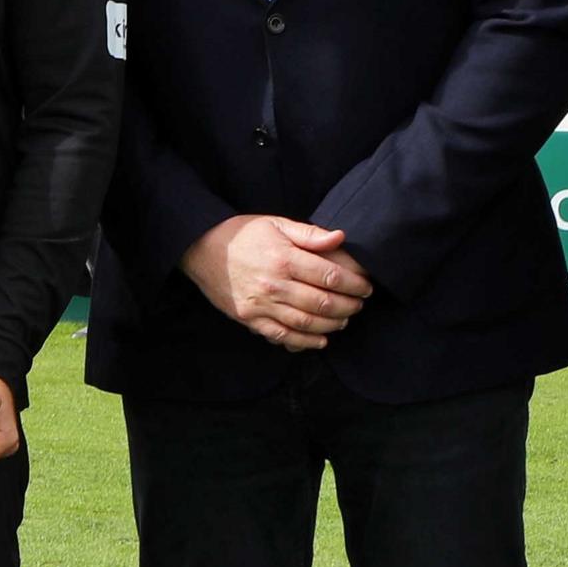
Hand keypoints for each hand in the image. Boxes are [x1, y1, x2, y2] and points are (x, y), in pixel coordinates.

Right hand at [182, 213, 373, 350]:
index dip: (354, 284)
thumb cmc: (243, 234)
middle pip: (322, 303)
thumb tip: (341, 237)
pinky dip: (305, 342)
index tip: (366, 286)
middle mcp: (274, 284)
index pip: (329, 276)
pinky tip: (321, 340)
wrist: (202, 249)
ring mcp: (261, 305)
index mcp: (283, 258)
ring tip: (345, 319)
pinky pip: (282, 336)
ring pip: (306, 323)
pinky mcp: (250, 319)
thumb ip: (309, 233)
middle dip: (348, 306)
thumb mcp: (276, 224)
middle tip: (360, 304)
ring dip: (331, 325)